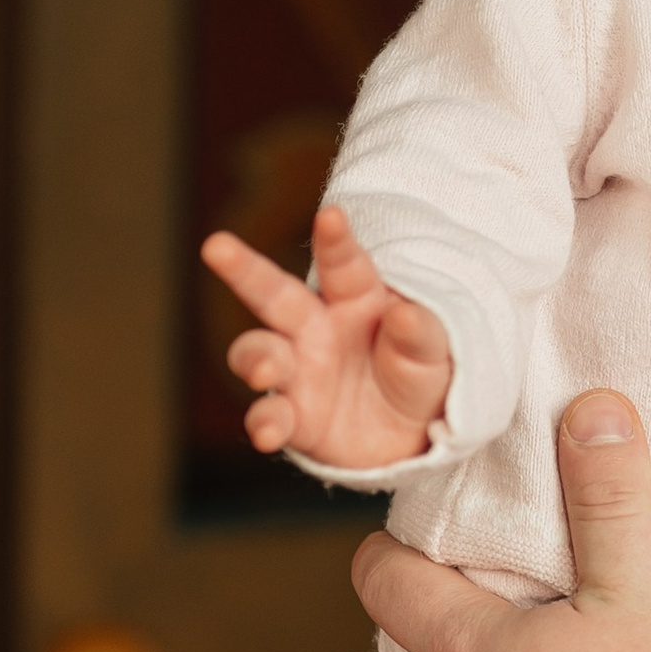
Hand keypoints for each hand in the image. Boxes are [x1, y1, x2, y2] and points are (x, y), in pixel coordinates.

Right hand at [204, 202, 452, 466]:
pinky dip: (265, 423)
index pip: (342, 263)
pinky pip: (269, 416)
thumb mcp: (434, 352)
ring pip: (258, 353)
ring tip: (269, 370)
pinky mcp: (294, 419)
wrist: (413, 437)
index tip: (330, 214)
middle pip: (273, 294)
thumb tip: (404, 312)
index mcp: (355, 298)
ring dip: (256, 357)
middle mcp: (316, 329)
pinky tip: (269, 432)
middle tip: (216, 246)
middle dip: (244, 269)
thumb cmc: (419, 374)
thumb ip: (421, 333)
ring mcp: (298, 372)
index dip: (334, 239)